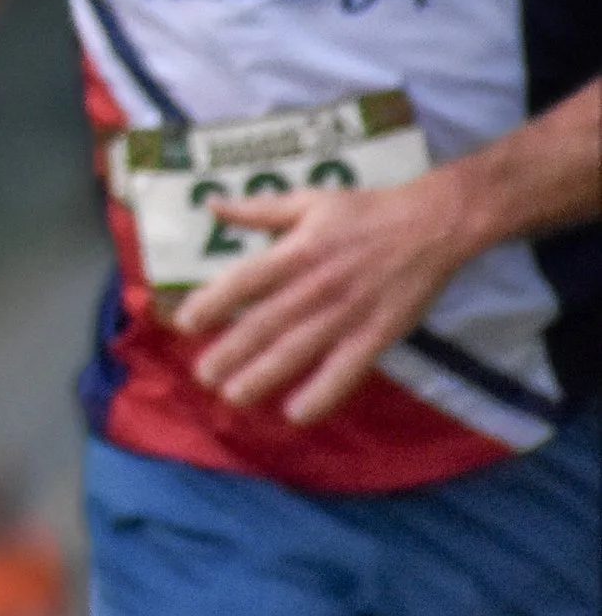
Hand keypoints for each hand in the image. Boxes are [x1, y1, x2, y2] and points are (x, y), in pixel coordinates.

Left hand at [173, 172, 472, 424]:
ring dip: (263, 376)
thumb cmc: (365, 212)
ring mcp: (347, 313)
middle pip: (266, 323)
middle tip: (201, 376)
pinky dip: (322, 394)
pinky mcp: (377, 335)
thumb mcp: (309, 201)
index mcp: (297, 250)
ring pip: (298, 350)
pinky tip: (297, 414)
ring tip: (233, 396)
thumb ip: (259, 210)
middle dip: (231, 351)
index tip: (184, 323)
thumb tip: (212, 205)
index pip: (246, 280)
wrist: (432, 225)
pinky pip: (346, 371)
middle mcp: (316, 285)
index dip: (212, 302)